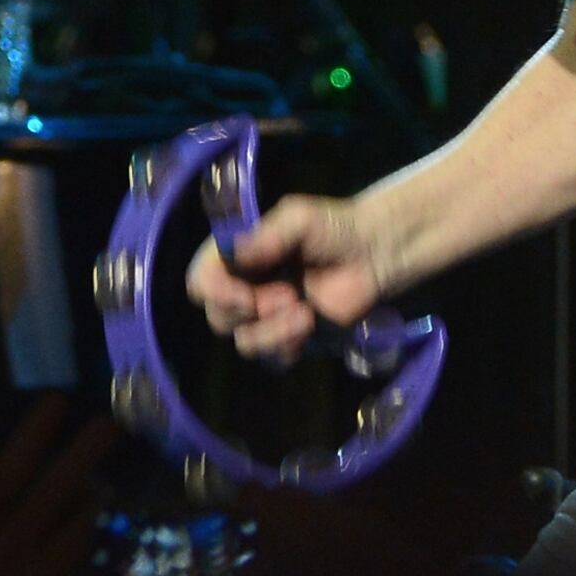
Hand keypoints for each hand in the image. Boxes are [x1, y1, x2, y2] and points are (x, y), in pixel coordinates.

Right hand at [187, 192, 392, 363]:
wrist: (374, 253)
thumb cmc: (334, 228)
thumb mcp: (298, 219)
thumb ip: (266, 236)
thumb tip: (232, 252)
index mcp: (236, 257)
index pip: (201, 280)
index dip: (214, 291)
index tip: (243, 295)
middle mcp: (244, 288)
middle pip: (217, 316)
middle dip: (249, 311)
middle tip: (287, 295)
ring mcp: (267, 316)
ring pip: (245, 341)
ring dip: (273, 330)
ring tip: (305, 311)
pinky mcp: (290, 338)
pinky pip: (273, 356)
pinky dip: (289, 343)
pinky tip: (311, 322)